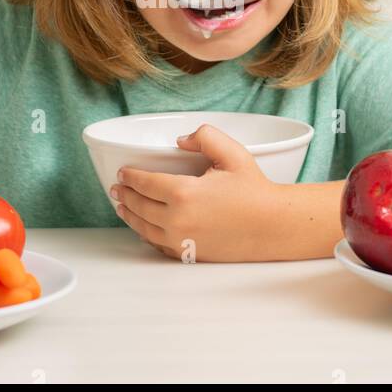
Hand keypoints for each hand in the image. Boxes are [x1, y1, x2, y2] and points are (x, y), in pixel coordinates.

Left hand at [110, 124, 282, 262]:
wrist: (273, 226)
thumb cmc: (255, 190)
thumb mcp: (232, 153)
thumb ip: (205, 137)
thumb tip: (180, 141)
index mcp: (184, 193)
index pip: (144, 183)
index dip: (130, 177)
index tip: (123, 172)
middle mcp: (177, 220)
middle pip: (139, 207)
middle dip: (125, 196)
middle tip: (118, 188)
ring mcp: (182, 241)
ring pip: (144, 229)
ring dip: (130, 216)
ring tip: (123, 208)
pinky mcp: (190, 254)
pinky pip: (159, 245)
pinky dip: (147, 235)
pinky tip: (145, 229)